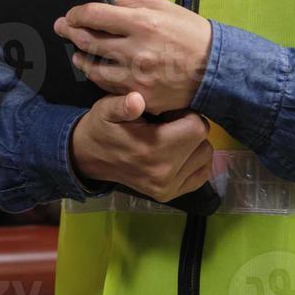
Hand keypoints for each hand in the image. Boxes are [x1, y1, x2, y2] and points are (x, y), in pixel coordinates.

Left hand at [55, 0, 212, 113]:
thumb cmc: (190, 33)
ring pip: (93, 69)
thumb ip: (128, 1)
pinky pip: (109, 88)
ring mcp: (137, 78)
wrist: (216, 69)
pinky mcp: (140, 97)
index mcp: (142, 23)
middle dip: (70, 32)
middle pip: (88, 42)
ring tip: (77, 53)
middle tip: (64, 28)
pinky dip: (101, 77)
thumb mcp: (162, 6)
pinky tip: (99, 70)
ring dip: (80, 59)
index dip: (76, 13)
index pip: (94, 15)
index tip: (72, 14)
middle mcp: (136, 51)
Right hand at [70, 91, 213, 202]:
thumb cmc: (102, 127)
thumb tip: (136, 100)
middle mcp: (164, 173)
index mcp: (153, 150)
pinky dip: (196, 161)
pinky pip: (201, 175)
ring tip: (172, 137)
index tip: (169, 112)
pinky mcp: (169, 195)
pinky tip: (178, 152)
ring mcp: (168, 187)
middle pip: (203, 142)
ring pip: (205, 157)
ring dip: (194, 144)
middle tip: (169, 123)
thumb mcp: (106, 109)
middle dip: (191, 128)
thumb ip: (122, 104)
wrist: (89, 157)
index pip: (197, 127)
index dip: (187, 114)